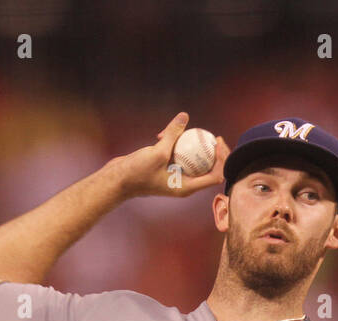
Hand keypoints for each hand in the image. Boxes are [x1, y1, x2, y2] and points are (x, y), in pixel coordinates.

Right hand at [110, 112, 228, 199]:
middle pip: (206, 167)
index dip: (221, 159)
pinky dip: (172, 143)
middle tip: (211, 134)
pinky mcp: (166, 168)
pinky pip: (177, 154)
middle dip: (210, 150)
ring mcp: (175, 175)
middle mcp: (184, 183)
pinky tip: (161, 133)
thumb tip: (184, 116)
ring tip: (173, 130)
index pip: (215, 175)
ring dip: (186, 143)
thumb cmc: (137, 173)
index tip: (216, 141)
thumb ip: (173, 135)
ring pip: (190, 158)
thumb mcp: (157, 153)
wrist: (116, 181)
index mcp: (187, 187)